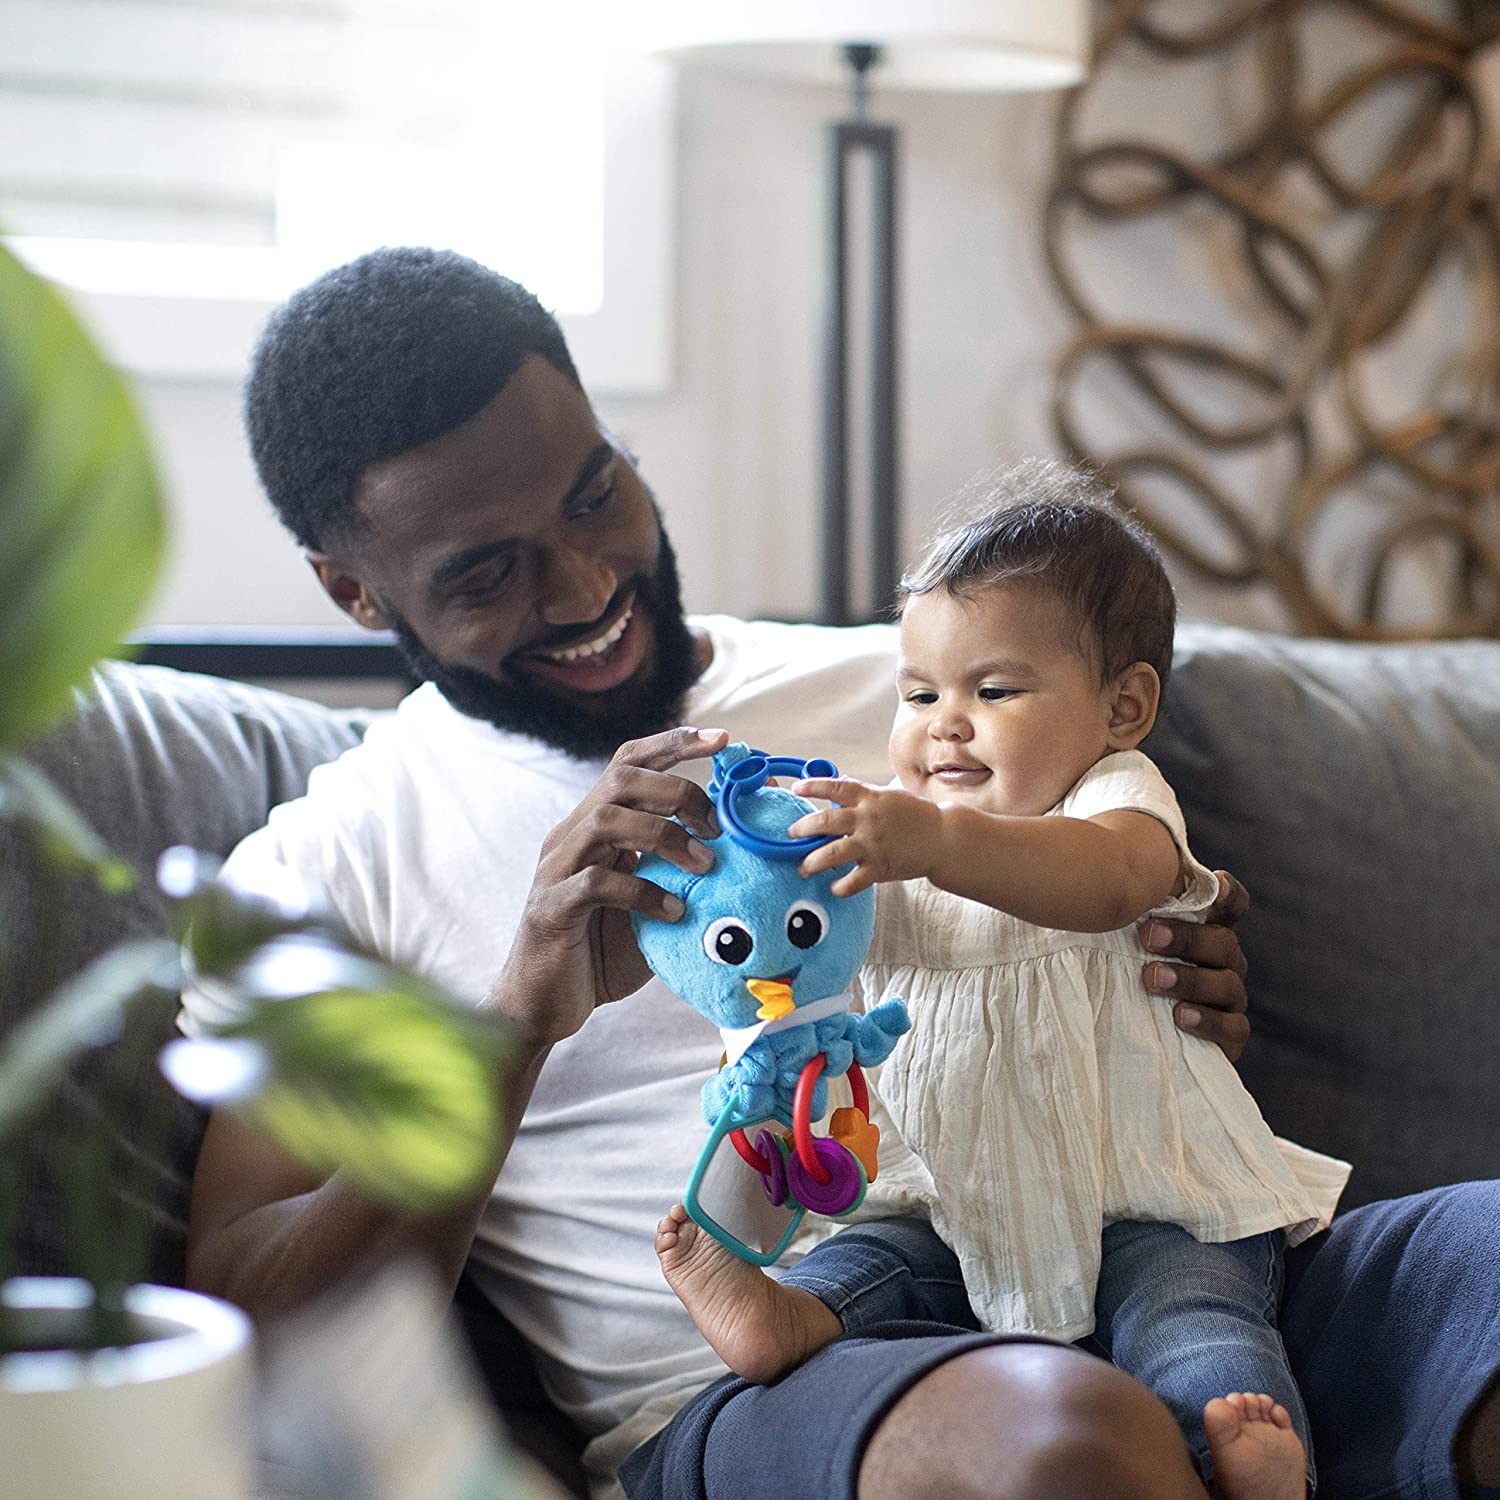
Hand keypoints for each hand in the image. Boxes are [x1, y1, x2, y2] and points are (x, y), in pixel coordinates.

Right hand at [492, 726, 727, 1046]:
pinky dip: (643, 892)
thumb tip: (746, 850)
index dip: (675, 743)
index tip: (723, 740)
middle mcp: (571, 836)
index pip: (630, 763)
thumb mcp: (651, 903)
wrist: (543, 1007)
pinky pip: (598, 882)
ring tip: (705, 867)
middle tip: (717, 827)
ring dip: (665, 836)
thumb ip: (681, 874)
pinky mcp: (551, 907)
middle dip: (678, 790)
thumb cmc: (600, 953)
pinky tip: (673, 912)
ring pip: (607, 820)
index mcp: (594, 826)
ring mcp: (556, 869)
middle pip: (621, 778)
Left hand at [787, 777, 944, 895]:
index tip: (797, 788)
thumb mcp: (887, 795)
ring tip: (802, 868)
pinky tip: (833, 887)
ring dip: (811, 862)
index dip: (813, 786)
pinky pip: (853, 881)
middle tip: (791, 835)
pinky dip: (840, 887)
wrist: (942, 838)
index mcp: (869, 798)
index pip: (835, 787)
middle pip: (825, 821)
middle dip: (802, 829)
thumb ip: (861, 793)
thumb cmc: (914, 815)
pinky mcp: (880, 868)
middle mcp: (867, 819)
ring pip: (832, 854)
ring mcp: (872, 845)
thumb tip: (838, 781)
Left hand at [1139, 870, 1249, 1061]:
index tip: (1216, 882)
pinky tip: (1180, 1017)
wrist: (1133, 1040)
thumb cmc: (1128, 973)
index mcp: (1206, 933)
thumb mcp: (1127, 944)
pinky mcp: (1230, 1035)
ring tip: (1153, 978)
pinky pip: (1232, 1027)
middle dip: (1186, 938)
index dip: (1228, 893)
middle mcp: (1224, 962)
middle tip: (1148, 937)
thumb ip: (1130, 918)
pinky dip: (1208, 1021)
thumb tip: (1103, 888)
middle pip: (1223, 942)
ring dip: (1190, 979)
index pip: (1230, 907)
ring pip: (1226, 984)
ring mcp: (1229, 998)